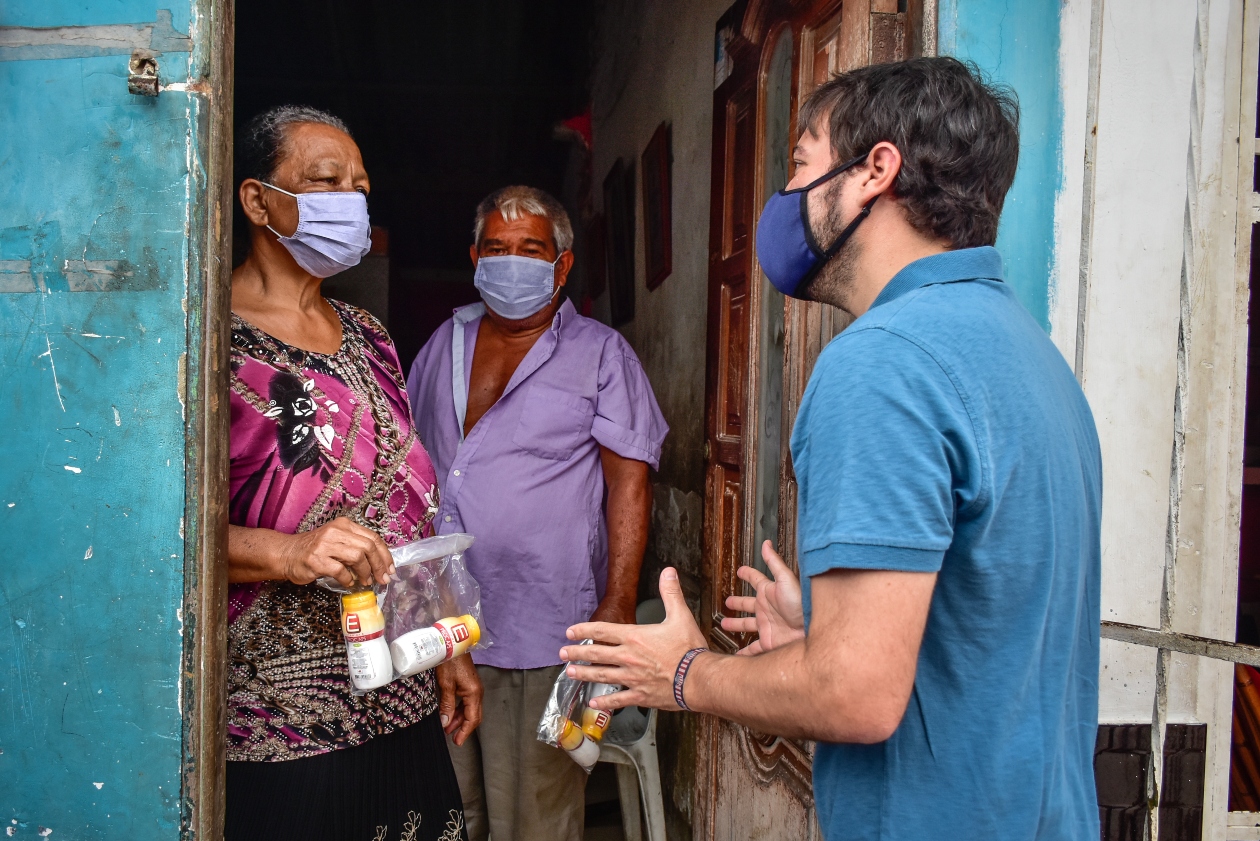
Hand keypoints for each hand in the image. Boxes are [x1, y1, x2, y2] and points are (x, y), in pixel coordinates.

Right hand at [279, 517, 394, 588]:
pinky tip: (349, 583)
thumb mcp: (337, 541)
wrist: (286, 554)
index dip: (385, 555)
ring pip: (357, 557)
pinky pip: (340, 570)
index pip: (373, 538)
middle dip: (379, 565)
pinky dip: (348, 579)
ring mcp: (325, 545)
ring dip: (366, 572)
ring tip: (366, 582)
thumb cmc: (315, 550)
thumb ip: (356, 547)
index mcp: (345, 525)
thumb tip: (380, 564)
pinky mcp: (316, 560)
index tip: (390, 569)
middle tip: (383, 579)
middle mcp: (336, 532)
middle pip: (368, 547)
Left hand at [435, 655, 482, 746]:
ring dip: (460, 719)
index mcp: (474, 694)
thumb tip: (445, 723)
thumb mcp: (446, 685)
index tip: (457, 742)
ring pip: (470, 709)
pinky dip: (460, 710)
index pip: (472, 719)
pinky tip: (450, 713)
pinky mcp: (470, 684)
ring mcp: (474, 688)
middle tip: (452, 737)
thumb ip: (447, 705)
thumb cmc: (450, 663)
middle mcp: (477, 692)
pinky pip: (467, 702)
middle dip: (463, 728)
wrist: (453, 645)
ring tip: (448, 727)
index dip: (465, 732)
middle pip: (474, 716)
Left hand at [561, 567, 706, 711]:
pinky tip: (593, 703)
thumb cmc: (689, 649)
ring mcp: (632, 678)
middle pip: (596, 654)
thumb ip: (671, 594)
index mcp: (634, 637)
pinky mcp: (640, 695)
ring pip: (602, 676)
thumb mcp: (681, 616)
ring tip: (570, 673)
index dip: (584, 630)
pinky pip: (618, 699)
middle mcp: (628, 657)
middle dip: (577, 653)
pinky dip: (604, 702)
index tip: (570, 632)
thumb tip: (668, 572)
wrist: (698, 679)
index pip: (603, 631)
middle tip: (562, 654)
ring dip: (584, 674)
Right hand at [721, 540, 804, 655]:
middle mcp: (767, 609)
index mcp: (769, 592)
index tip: (740, 571)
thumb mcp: (786, 579)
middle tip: (728, 602)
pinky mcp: (768, 642)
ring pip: (747, 625)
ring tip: (725, 625)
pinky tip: (738, 655)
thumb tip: (766, 543)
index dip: (747, 574)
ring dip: (736, 625)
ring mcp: (767, 626)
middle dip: (737, 603)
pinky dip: (744, 652)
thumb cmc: (802, 603)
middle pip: (747, 604)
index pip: (755, 580)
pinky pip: (753, 648)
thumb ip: (774, 562)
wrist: (813, 630)